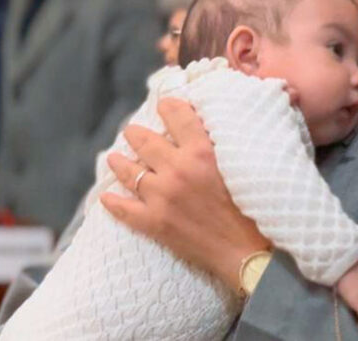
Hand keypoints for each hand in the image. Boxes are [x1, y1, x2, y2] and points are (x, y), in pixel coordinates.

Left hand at [100, 97, 270, 291]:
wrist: (247, 253)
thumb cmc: (252, 208)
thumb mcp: (240, 165)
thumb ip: (219, 144)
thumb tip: (202, 125)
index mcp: (201, 152)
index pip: (177, 116)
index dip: (168, 107)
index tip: (163, 105)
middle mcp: (177, 170)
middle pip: (144, 141)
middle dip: (134, 133)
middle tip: (130, 132)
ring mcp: (162, 197)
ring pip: (129, 171)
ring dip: (119, 162)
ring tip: (113, 157)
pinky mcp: (154, 223)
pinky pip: (125, 209)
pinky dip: (113, 202)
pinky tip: (105, 197)